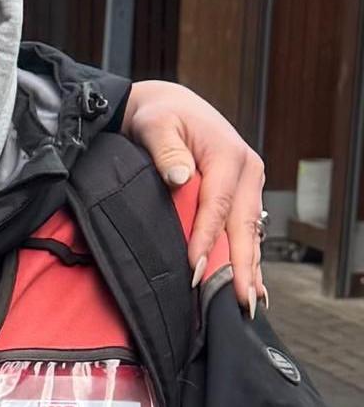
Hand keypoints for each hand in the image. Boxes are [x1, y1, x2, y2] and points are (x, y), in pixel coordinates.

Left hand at [124, 80, 265, 314]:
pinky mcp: (241, 194)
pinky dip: (246, 256)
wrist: (167, 105)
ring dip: (249, 267)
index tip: (194, 269)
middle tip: (240, 300)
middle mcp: (246, 171)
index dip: (206, 239)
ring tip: (249, 301)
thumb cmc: (158, 116)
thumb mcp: (156, 125)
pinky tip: (249, 282)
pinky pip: (245, 229)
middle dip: (242, 265)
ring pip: (249, 231)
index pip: (217, 206)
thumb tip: (178, 178)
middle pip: (243, 225)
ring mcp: (248, 184)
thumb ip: (165, 151)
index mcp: (228, 155)